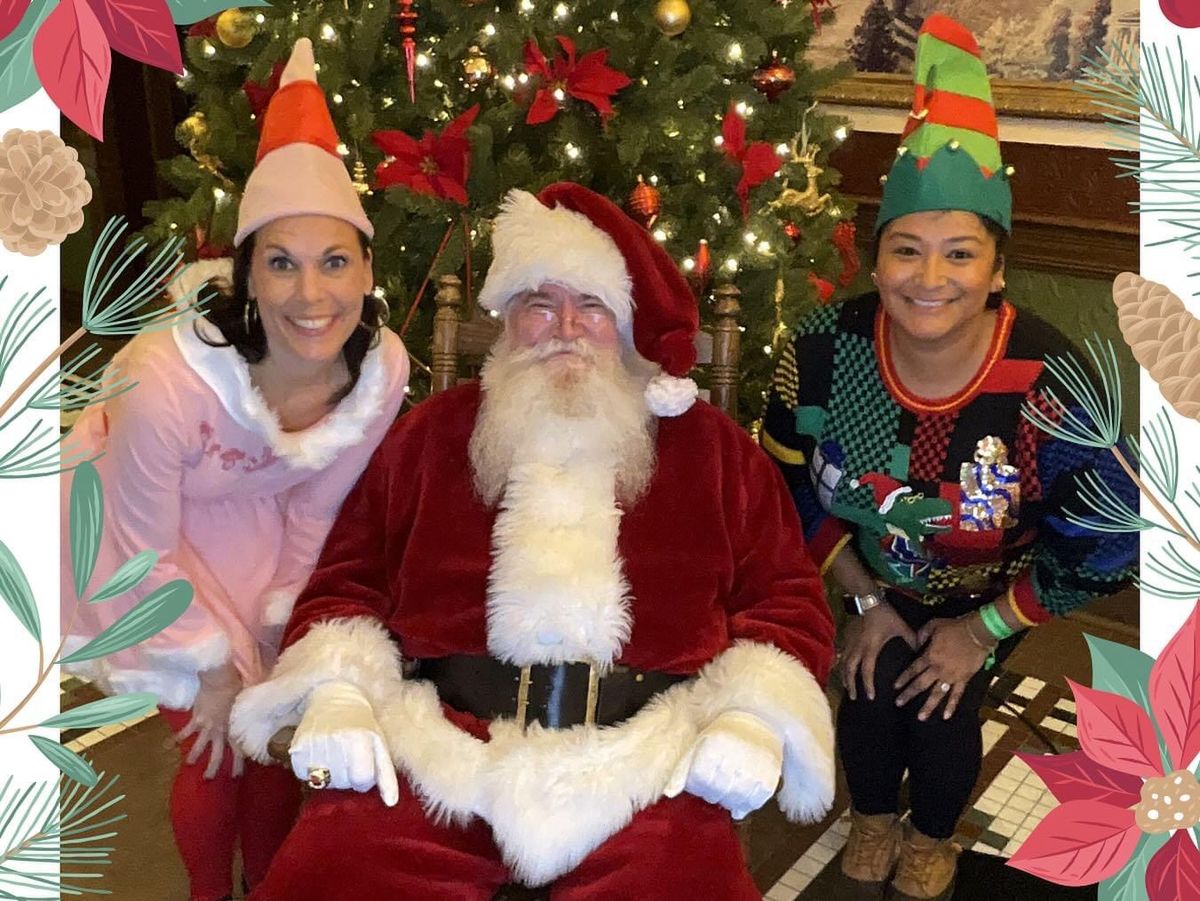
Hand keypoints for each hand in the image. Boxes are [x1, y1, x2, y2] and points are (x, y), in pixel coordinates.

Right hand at [179, 662, 244, 779]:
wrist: (220, 679)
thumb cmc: (237, 687)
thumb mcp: (246, 704)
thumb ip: (248, 715)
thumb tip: (258, 717)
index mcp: (235, 729)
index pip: (238, 751)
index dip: (238, 765)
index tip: (236, 776)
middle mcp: (221, 731)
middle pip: (217, 755)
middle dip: (212, 768)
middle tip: (208, 778)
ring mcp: (207, 727)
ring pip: (199, 747)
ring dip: (193, 756)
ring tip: (189, 763)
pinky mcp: (195, 719)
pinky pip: (185, 731)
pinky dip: (176, 738)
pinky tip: (168, 744)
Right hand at [288, 681, 399, 805]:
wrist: (334, 695)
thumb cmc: (361, 722)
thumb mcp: (379, 743)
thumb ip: (386, 774)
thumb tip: (391, 803)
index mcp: (359, 739)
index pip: (361, 779)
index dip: (363, 778)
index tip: (362, 767)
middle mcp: (336, 742)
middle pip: (341, 783)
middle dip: (347, 777)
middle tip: (347, 758)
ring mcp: (314, 744)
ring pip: (322, 782)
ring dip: (329, 775)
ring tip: (334, 755)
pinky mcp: (297, 747)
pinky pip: (303, 775)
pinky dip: (311, 770)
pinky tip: (319, 754)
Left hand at [663, 711, 782, 819]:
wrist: (756, 721)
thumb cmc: (722, 734)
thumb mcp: (698, 744)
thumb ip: (681, 769)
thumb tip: (668, 794)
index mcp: (713, 748)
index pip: (699, 783)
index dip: (698, 785)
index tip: (702, 778)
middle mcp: (734, 760)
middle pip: (715, 794)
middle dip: (712, 792)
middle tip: (717, 781)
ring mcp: (753, 771)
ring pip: (734, 802)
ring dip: (729, 799)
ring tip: (730, 785)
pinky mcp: (769, 780)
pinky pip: (753, 803)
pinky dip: (746, 802)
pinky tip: (743, 791)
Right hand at [841, 603, 916, 701]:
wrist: (869, 600)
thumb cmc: (885, 615)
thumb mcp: (901, 627)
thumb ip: (912, 639)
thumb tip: (921, 652)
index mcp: (871, 648)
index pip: (867, 670)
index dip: (868, 684)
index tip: (871, 697)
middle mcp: (858, 648)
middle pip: (850, 670)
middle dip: (851, 685)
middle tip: (854, 697)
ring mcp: (850, 642)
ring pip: (844, 663)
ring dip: (845, 677)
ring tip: (847, 687)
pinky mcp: (847, 637)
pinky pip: (842, 654)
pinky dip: (841, 664)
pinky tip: (842, 669)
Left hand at [894, 618, 991, 720]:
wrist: (977, 632)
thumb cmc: (955, 627)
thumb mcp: (934, 624)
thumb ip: (922, 634)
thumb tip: (917, 642)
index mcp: (930, 656)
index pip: (913, 669)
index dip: (903, 678)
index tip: (895, 687)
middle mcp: (938, 669)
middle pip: (920, 684)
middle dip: (909, 694)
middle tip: (899, 703)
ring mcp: (951, 676)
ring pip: (937, 694)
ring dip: (928, 706)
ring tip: (920, 717)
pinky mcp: (964, 679)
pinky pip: (957, 695)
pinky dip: (951, 706)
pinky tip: (946, 716)